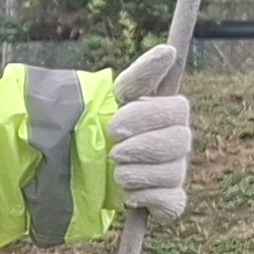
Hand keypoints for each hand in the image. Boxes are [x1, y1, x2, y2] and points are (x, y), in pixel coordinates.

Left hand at [111, 41, 191, 221]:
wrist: (74, 167)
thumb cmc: (97, 127)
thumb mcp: (113, 98)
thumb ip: (141, 76)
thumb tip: (168, 51)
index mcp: (168, 114)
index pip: (177, 110)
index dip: (147, 117)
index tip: (114, 125)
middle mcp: (176, 142)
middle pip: (179, 141)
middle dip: (142, 147)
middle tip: (114, 152)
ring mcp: (173, 172)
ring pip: (173, 173)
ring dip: (138, 173)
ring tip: (116, 173)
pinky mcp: (167, 201)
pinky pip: (172, 202)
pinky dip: (149, 198)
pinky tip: (129, 195)